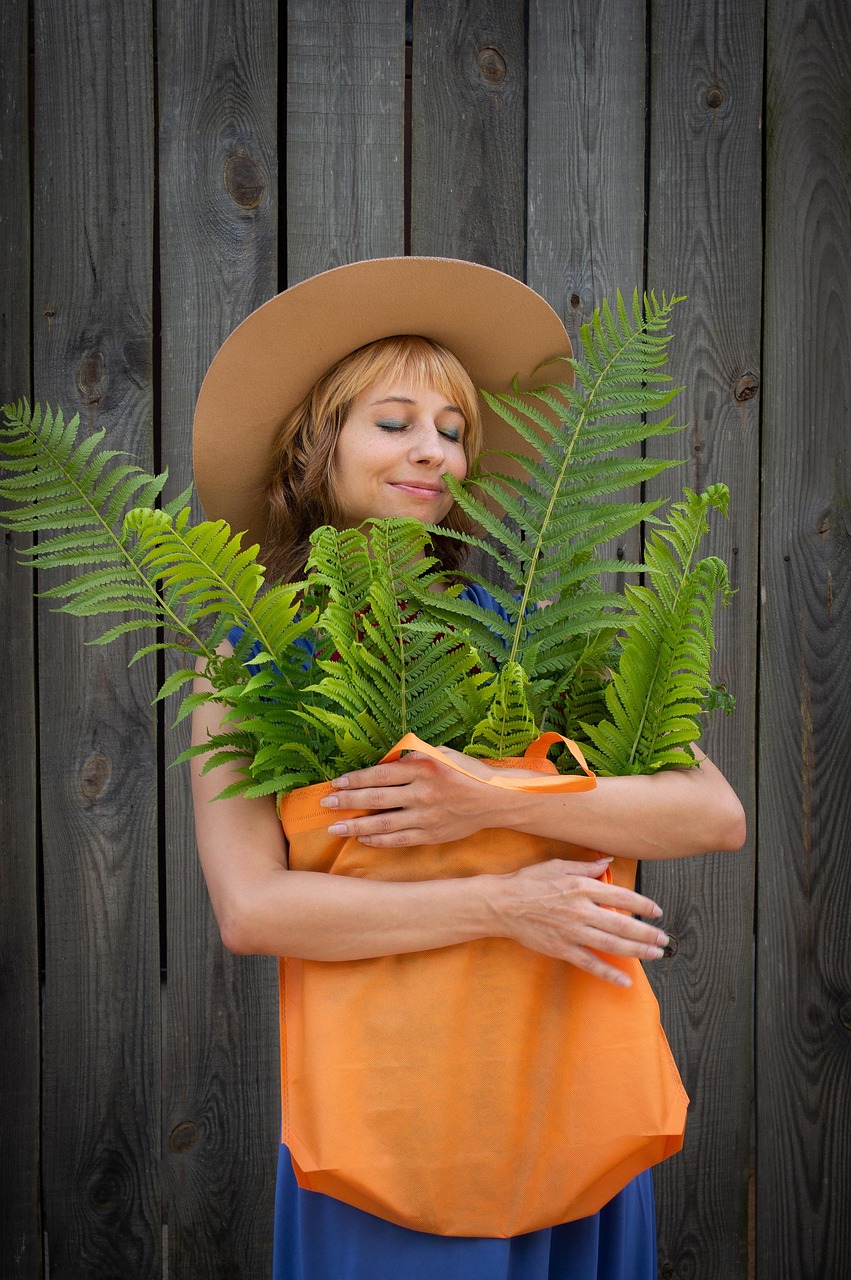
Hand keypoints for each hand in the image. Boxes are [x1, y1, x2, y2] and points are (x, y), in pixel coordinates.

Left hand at [320, 748, 508, 845]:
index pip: (380, 774)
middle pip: (376, 798)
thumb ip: (413, 758)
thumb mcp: (441, 754)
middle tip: (325, 804)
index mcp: (424, 767)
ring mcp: (427, 816)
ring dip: (356, 825)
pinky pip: (399, 839)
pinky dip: (379, 839)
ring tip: (334, 828)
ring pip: (384, 823)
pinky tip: (363, 838)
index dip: (355, 779)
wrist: (496, 799)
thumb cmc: (466, 772)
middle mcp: (423, 792)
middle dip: (347, 801)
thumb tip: (385, 761)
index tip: (336, 783)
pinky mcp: (432, 834)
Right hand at [495, 858, 668, 986]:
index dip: (642, 904)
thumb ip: (585, 866)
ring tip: (655, 954)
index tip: (656, 911)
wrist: (501, 904)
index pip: (620, 896)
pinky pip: (590, 964)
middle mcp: (580, 910)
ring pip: (611, 945)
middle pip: (621, 924)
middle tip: (664, 938)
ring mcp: (572, 932)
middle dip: (647, 933)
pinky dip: (608, 973)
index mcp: (581, 887)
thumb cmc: (528, 882)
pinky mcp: (562, 949)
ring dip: (637, 951)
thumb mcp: (557, 865)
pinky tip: (625, 980)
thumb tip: (607, 862)